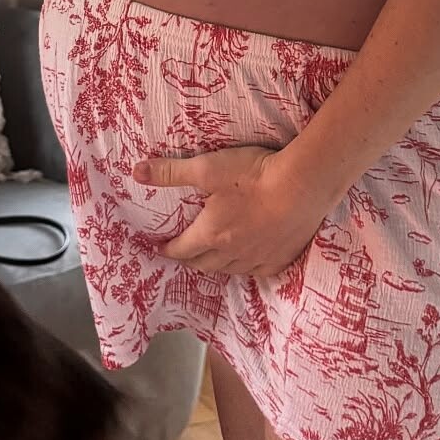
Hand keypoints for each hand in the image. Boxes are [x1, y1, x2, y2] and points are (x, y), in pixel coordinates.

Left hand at [131, 143, 331, 278]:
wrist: (302, 186)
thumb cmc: (253, 176)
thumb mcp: (206, 168)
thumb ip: (170, 172)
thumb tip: (137, 173)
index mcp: (210, 234)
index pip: (181, 249)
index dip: (168, 248)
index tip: (161, 247)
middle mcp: (231, 253)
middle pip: (203, 264)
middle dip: (190, 259)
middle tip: (184, 253)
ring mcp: (257, 258)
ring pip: (230, 270)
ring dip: (216, 265)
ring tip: (212, 257)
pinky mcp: (280, 258)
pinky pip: (257, 270)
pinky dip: (247, 266)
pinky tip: (248, 260)